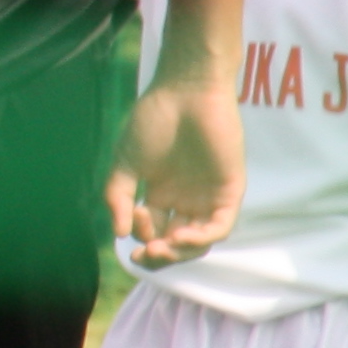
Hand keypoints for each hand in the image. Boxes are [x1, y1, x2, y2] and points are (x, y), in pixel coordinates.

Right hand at [110, 70, 244, 266]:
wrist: (186, 92)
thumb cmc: (154, 121)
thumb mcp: (125, 163)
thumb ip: (118, 198)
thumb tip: (120, 235)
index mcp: (161, 194)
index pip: (153, 231)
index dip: (141, 238)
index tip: (130, 223)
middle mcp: (186, 200)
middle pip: (176, 243)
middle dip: (160, 255)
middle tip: (145, 255)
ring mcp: (208, 196)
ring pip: (199, 240)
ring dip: (180, 251)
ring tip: (161, 247)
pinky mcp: (229, 190)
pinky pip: (220, 225)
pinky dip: (202, 237)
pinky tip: (182, 235)